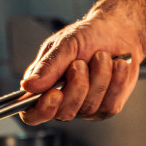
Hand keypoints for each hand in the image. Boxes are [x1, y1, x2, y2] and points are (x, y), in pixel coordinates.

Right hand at [20, 0, 145, 123]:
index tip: (55, 93)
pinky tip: (117, 65)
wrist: (118, 32)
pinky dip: (115, 81)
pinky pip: (109, 105)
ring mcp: (84, 107)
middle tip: (81, 63)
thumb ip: (48, 66)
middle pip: (64, 112)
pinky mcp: (105, 108)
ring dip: (99, 77)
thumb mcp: (65, 44)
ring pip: (89, 107)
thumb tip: (28, 86)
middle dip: (77, 86)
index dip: (42, 109)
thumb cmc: (87, 36)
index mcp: (42, 86)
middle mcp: (61, 101)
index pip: (32, 113)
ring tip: (102, 56)